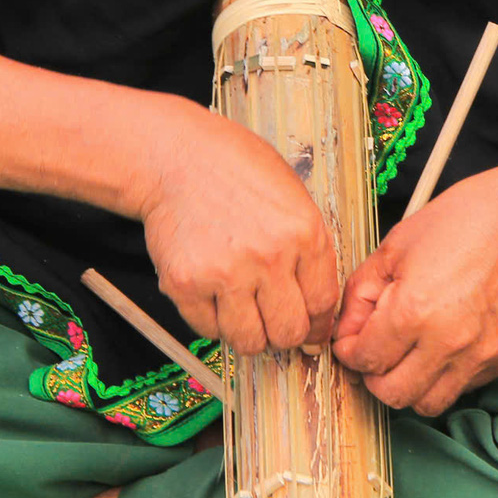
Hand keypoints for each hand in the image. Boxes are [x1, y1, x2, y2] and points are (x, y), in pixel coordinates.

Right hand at [133, 98, 339, 354]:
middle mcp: (268, 257)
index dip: (316, 324)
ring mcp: (225, 273)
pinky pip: (207, 330)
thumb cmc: (236, 171)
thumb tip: (318, 311)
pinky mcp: (185, 285)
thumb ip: (310, 251)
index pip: (322, 305)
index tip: (308, 329)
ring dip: (247, 331)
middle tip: (271, 318)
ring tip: (240, 305)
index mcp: (304, 233)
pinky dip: (211, 320)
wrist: (175, 156)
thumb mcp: (293, 198)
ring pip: (248, 342)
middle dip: (282, 332)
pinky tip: (211, 290)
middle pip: (288, 332)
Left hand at [332, 148, 497, 416]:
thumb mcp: (396, 246)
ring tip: (409, 354)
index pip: (365, 360)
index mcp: (413, 311)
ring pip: (428, 404)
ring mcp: (479, 355)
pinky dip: (445, 375)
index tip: (353, 340)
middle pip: (392, 395)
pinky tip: (444, 344)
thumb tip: (347, 330)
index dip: (349, 350)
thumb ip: (361, 292)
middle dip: (375, 375)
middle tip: (377, 350)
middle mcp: (447, 342)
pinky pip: (463, 387)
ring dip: (410, 385)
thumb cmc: (463, 221)